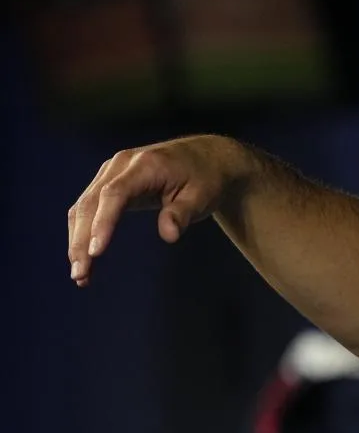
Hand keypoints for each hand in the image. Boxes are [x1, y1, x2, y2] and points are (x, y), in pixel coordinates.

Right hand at [67, 135, 244, 286]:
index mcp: (144, 165)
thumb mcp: (202, 196)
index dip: (103, 222)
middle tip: (80, 274)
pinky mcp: (110, 182)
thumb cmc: (205, 179)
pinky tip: (85, 257)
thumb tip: (169, 236)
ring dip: (77, 240)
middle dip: (82, 240)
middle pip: (91, 202)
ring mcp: (112, 172)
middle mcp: (121, 165)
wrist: (206, 157)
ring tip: (80, 274)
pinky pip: (90, 208)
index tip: (96, 252)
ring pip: (84, 207)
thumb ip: (182, 214)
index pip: (114, 194)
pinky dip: (84, 232)